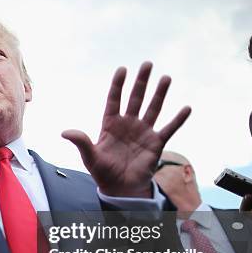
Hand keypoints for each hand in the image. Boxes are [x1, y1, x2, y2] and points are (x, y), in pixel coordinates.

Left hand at [62, 62, 190, 197]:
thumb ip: (81, 142)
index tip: (123, 69)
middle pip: (135, 99)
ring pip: (153, 109)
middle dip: (141, 82)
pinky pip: (169, 129)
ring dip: (160, 94)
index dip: (118, 85)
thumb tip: (64, 132)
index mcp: (110, 125)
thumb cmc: (103, 172)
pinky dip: (177, 120)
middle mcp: (128, 125)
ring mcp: (143, 132)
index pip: (114, 100)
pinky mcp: (155, 143)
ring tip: (166, 78)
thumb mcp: (90, 157)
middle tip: (147, 64)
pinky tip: (186, 108)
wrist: (120, 188)